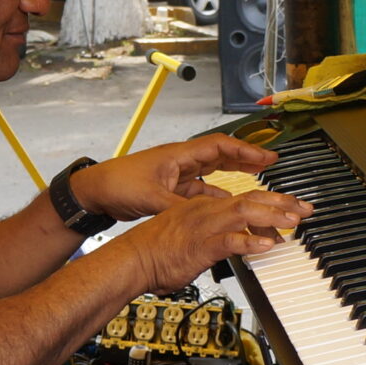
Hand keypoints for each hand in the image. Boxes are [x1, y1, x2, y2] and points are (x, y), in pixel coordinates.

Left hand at [70, 135, 278, 220]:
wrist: (95, 191)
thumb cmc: (118, 184)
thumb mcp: (152, 198)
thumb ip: (179, 208)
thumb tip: (202, 218)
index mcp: (179, 155)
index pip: (219, 146)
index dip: (245, 151)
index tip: (266, 156)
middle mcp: (181, 161)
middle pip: (221, 155)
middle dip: (246, 159)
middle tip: (270, 163)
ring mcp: (177, 174)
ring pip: (213, 172)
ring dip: (234, 176)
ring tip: (256, 183)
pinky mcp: (171, 188)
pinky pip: (201, 189)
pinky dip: (216, 194)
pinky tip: (226, 204)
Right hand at [111, 190, 310, 293]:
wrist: (133, 259)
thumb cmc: (157, 252)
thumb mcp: (189, 236)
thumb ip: (213, 236)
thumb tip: (231, 244)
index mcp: (204, 206)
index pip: (245, 197)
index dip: (272, 201)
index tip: (291, 207)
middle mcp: (207, 210)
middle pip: (252, 199)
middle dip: (282, 203)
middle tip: (305, 210)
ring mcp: (204, 226)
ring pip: (245, 213)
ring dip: (273, 217)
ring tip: (293, 223)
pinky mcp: (200, 245)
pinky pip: (230, 240)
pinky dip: (251, 242)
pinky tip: (267, 246)